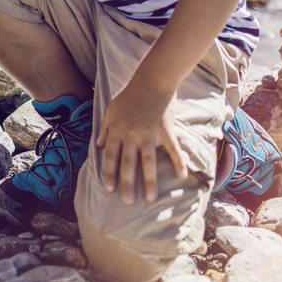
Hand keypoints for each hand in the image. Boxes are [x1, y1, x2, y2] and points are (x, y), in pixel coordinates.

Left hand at [96, 81, 186, 204]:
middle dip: (127, 183)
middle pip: (128, 162)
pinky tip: (182, 175)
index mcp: (118, 129)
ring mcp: (149, 133)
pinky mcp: (165, 130)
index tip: (108, 189)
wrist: (152, 79)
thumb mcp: (112, 108)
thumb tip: (99, 145)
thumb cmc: (130, 94)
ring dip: (149, 180)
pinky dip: (179, 162)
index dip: (109, 172)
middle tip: (127, 201)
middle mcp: (132, 133)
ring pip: (148, 160)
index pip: (111, 155)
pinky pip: (172, 149)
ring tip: (150, 198)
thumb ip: (105, 127)